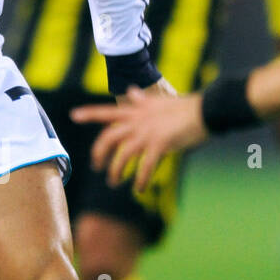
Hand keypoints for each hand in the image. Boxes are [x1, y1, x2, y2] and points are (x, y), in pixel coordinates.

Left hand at [72, 87, 207, 190]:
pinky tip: (140, 189)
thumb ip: (142, 99)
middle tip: (97, 167)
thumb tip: (132, 91)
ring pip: (123, 155)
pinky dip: (141, 180)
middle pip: (109, 138)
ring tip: (114, 182)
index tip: (73, 116)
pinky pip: (145, 167)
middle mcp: (138, 121)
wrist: (205, 110)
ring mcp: (147, 133)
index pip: (108, 111)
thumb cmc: (186, 107)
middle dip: (100, 154)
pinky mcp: (159, 145)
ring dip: (116, 171)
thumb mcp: (160, 100)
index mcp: (137, 110)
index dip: (90, 114)